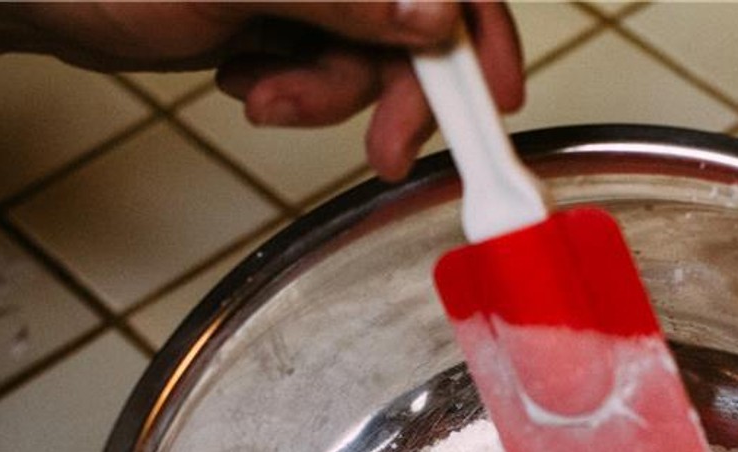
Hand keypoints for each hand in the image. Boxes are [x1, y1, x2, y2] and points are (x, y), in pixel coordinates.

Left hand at [0, 2, 524, 179]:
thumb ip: (343, 0)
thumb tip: (435, 19)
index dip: (478, 28)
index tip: (491, 93)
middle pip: (414, 21)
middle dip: (391, 89)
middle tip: (382, 150)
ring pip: (369, 55)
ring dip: (327, 98)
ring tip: (262, 97)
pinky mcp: (286, 16)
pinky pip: (327, 68)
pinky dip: (298, 93)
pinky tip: (245, 79)